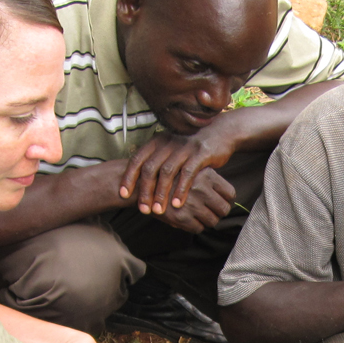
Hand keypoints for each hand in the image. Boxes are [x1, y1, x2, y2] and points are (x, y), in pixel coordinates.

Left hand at [118, 123, 238, 221]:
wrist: (220, 132)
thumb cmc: (192, 146)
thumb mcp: (171, 148)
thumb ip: (157, 159)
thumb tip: (140, 179)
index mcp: (157, 141)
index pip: (137, 159)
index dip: (129, 177)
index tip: (124, 195)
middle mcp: (168, 142)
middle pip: (150, 168)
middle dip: (145, 191)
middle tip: (143, 209)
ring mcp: (184, 147)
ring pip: (167, 172)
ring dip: (161, 193)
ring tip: (159, 210)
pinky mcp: (200, 153)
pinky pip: (188, 173)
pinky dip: (181, 190)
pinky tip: (177, 204)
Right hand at [153, 166, 235, 232]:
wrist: (143, 183)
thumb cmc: (171, 177)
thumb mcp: (191, 170)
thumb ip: (208, 180)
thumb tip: (227, 198)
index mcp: (207, 176)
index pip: (230, 194)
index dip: (226, 201)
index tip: (220, 202)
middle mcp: (202, 190)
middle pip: (224, 210)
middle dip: (218, 213)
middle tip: (211, 212)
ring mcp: (193, 204)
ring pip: (213, 221)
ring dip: (207, 221)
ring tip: (198, 216)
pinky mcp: (182, 217)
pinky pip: (198, 228)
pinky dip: (195, 226)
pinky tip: (188, 219)